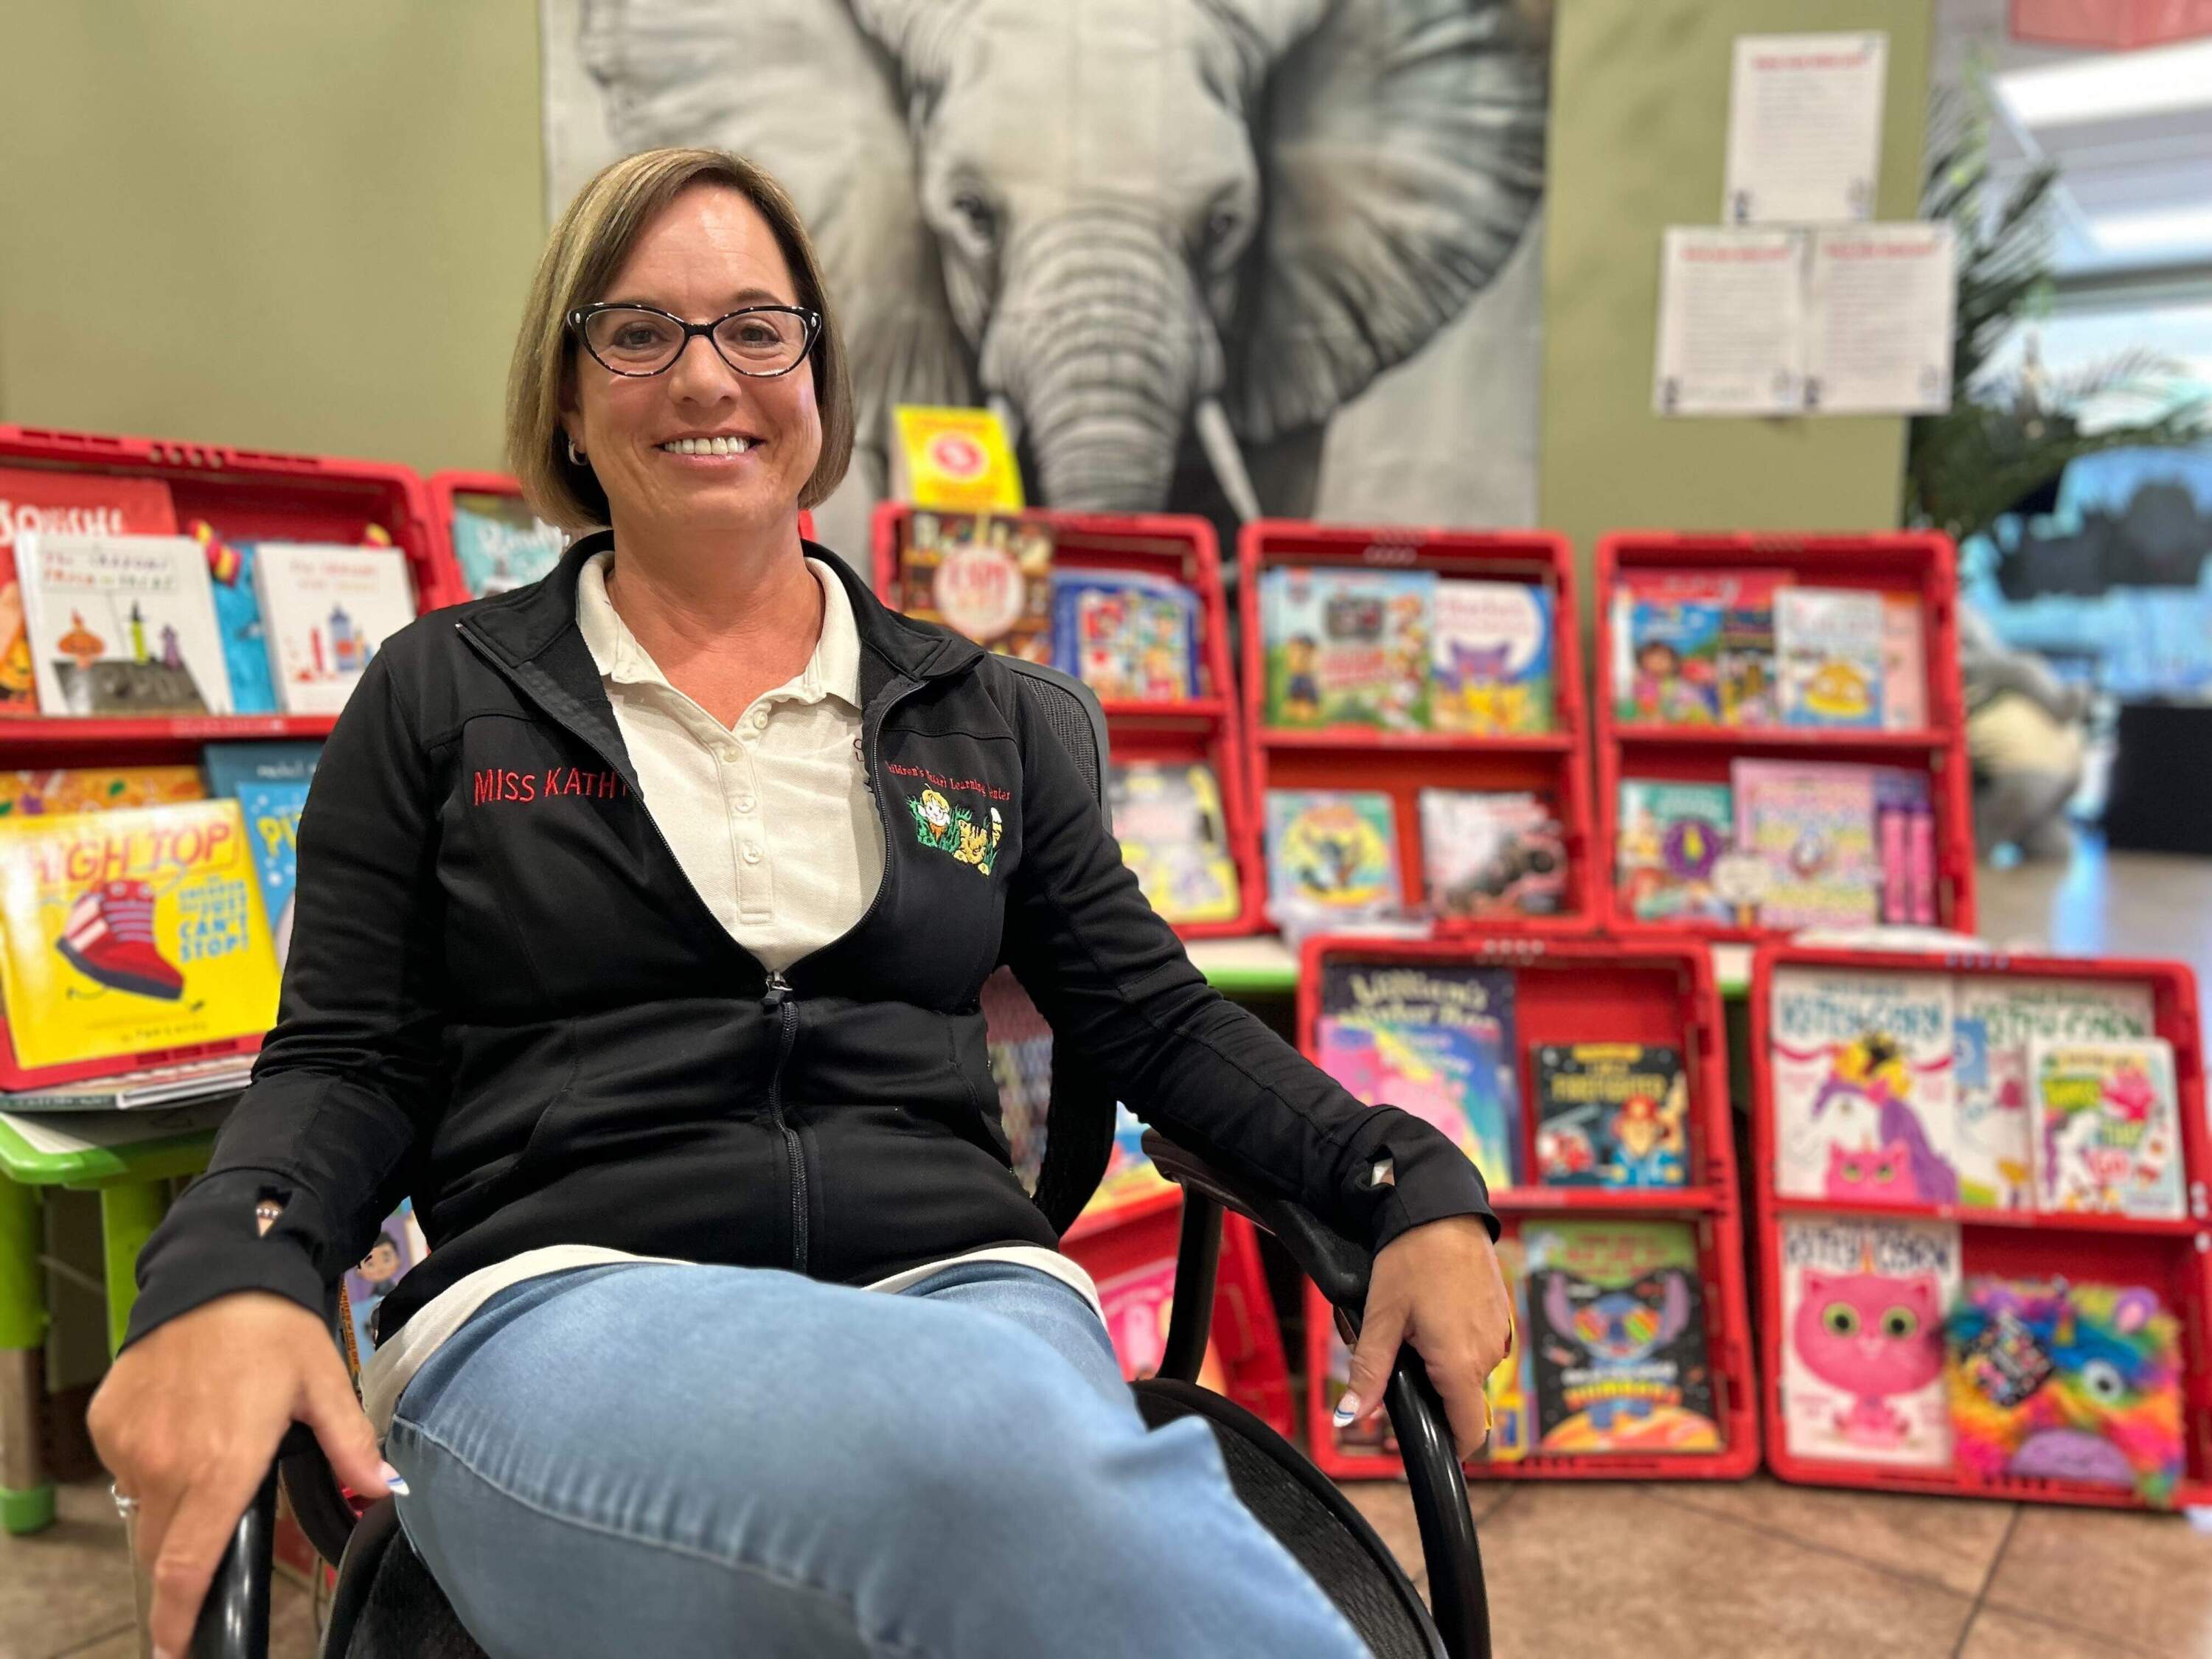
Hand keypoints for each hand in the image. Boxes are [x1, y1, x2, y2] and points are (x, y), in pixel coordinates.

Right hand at [87, 1292, 395, 1657]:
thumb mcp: (326, 1384)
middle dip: (185, 1558)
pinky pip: (127, 1467)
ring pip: (146, 1507)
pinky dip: (152, 1463)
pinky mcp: (109, 1424)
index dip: (179, 1616)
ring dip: (173, 1503)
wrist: (214, 1273)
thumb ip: (350, 1446)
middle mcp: (166, 1465)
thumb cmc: (275, 1330)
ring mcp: (131, 1446)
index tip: (177, 1647)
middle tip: (215, 1531)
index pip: (187, 1566)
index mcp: (221, 1467)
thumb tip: (383, 1490)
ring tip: (210, 1453)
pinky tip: (184, 1424)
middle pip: (165, 1548)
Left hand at [1336, 1215, 1512, 1461]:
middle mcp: (1488, 1356)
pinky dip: (1457, 1341)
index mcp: (1459, 1364)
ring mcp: (1499, 1335)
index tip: (1424, 1441)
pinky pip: (1479, 1345)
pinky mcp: (1501, 1316)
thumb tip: (1350, 1419)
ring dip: (1444, 1364)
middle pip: (1461, 1399)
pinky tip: (1435, 1313)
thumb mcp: (1381, 1317)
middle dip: (1431, 1390)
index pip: (1467, 1431)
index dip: (1446, 1445)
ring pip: (1468, 1371)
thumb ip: (1369, 1373)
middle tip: (1398, 1357)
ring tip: (1414, 1327)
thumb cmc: (1410, 1260)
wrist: (1442, 1210)